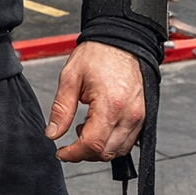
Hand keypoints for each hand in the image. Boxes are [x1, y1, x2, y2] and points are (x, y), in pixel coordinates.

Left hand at [45, 42, 145, 162]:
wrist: (121, 40)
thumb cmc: (98, 54)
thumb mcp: (70, 77)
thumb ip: (61, 109)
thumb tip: (53, 133)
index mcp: (111, 104)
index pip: (93, 144)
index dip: (74, 154)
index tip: (62, 152)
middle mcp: (129, 114)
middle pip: (107, 152)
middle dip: (85, 153)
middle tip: (69, 142)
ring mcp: (139, 116)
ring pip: (119, 150)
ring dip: (99, 149)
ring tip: (83, 130)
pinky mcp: (142, 115)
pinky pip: (129, 141)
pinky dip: (112, 142)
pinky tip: (99, 128)